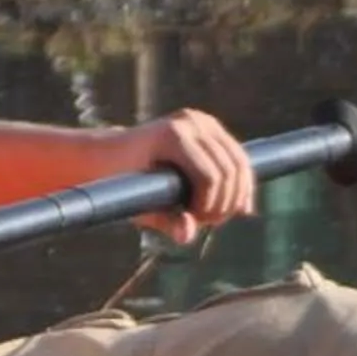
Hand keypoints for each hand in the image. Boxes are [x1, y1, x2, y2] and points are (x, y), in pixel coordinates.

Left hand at [130, 108, 255, 243]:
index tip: (196, 222)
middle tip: (208, 223)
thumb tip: (188, 234)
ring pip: (240, 163)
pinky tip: (239, 206)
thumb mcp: (140, 204)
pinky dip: (242, 183)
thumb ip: (165, 221)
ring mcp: (203, 121)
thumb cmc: (122, 182)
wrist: (114, 152)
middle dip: (224, 203)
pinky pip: (238, 156)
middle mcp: (191, 121)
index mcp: (171, 135)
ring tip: (217, 216)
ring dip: (236, 196)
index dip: (209, 206)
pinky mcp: (211, 126)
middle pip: (229, 170)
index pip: (209, 177)